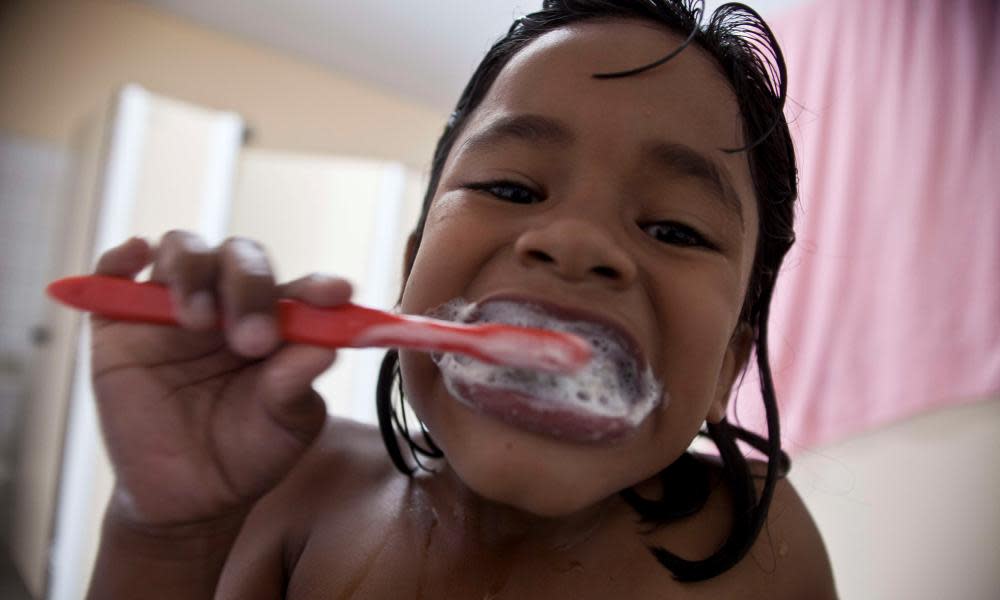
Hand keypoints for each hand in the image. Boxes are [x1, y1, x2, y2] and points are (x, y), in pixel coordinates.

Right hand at [90, 232, 350, 528]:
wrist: (189, 497)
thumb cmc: (249, 453)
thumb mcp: (285, 426)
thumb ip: (297, 386)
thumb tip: (323, 350)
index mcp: (279, 322)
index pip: (300, 288)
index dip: (318, 287)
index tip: (336, 295)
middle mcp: (230, 303)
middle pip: (241, 259)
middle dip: (251, 287)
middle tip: (255, 340)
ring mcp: (175, 307)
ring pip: (183, 250)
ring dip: (194, 271)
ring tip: (198, 322)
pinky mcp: (121, 322)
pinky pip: (115, 272)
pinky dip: (121, 256)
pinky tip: (136, 256)